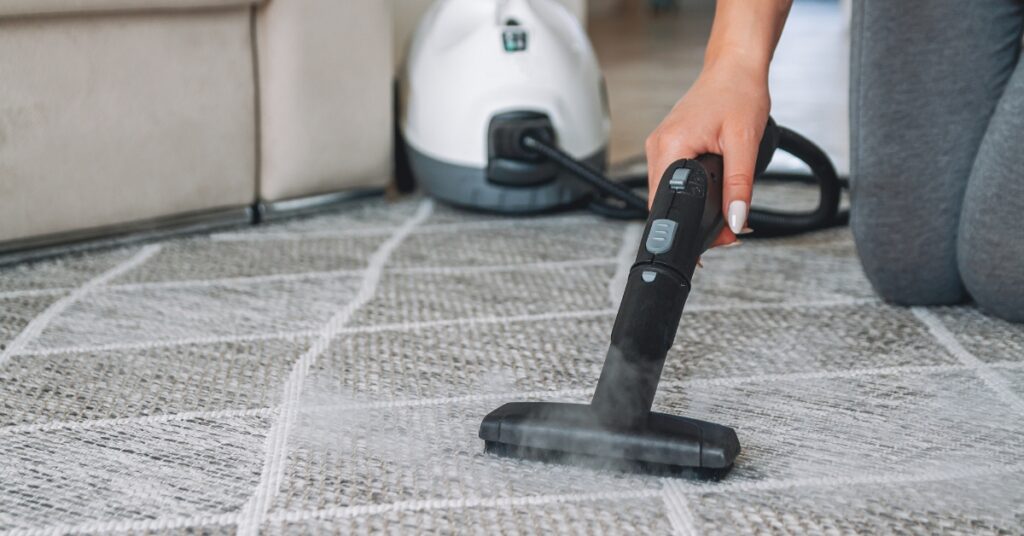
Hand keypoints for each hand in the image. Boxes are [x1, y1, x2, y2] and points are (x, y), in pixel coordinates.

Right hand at [645, 58, 770, 246]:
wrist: (734, 67)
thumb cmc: (738, 93)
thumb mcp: (744, 143)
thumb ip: (739, 186)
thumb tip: (734, 220)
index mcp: (669, 147)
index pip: (665, 205)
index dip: (686, 228)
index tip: (709, 242)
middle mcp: (658, 148)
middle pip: (665, 203)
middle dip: (695, 222)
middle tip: (728, 229)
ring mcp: (660, 147)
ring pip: (669, 193)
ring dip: (694, 207)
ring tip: (724, 210)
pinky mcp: (668, 145)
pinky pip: (673, 178)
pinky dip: (691, 190)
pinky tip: (711, 190)